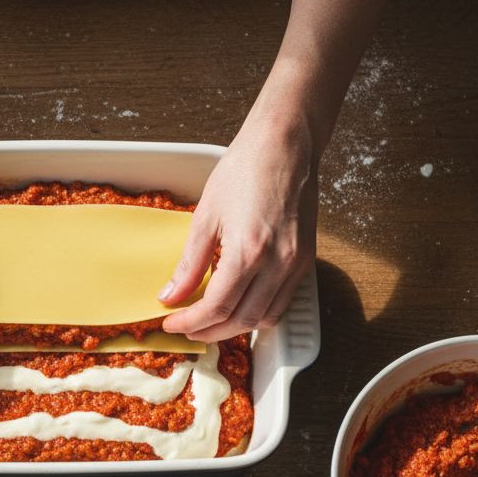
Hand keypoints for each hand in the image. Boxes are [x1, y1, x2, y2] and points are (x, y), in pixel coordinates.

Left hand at [160, 115, 316, 340]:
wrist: (284, 145)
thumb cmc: (245, 170)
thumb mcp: (205, 216)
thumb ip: (189, 263)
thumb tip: (171, 295)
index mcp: (248, 252)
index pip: (216, 307)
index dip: (190, 322)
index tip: (172, 322)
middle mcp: (278, 263)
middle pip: (241, 321)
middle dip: (210, 332)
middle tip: (187, 328)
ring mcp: (296, 263)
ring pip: (265, 317)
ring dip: (235, 327)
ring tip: (209, 322)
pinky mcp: (306, 259)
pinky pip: (282, 302)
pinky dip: (259, 313)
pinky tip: (239, 305)